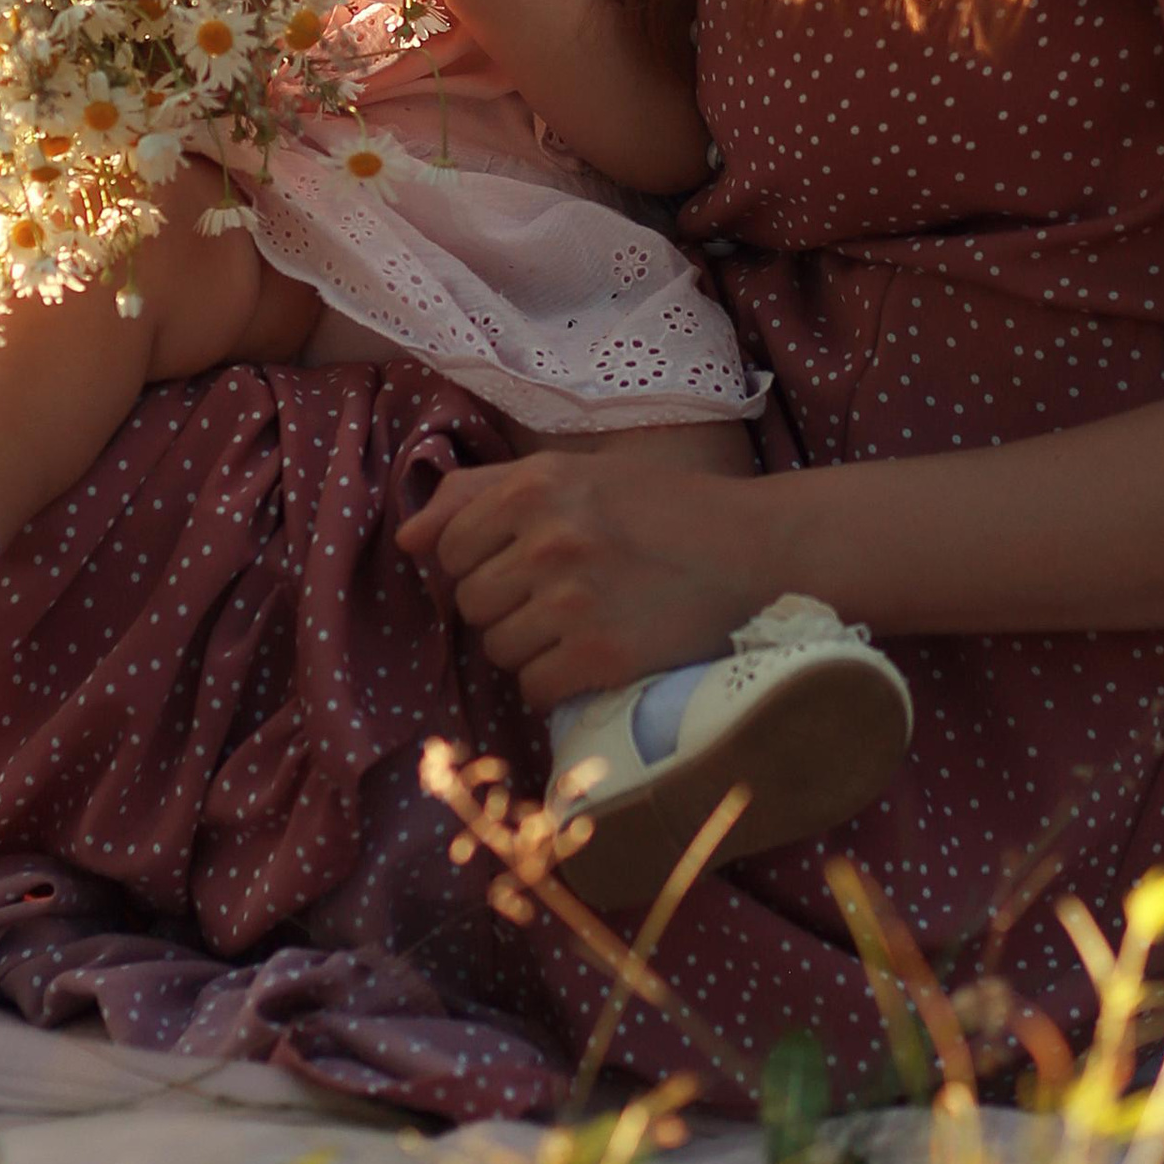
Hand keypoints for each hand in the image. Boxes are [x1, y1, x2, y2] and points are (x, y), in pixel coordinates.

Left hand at [397, 450, 764, 707]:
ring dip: (533, 647)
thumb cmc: (660, 511)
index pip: (451, 549)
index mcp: (535, 485)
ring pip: (499, 650)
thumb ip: (479, 494)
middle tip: (566, 594)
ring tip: (585, 622)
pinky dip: (557, 682)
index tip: (529, 563)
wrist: (757, 551)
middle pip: (472, 604)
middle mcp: (549, 538)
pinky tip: (597, 656)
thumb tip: (407, 539)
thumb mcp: (574, 476)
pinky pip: (534, 688)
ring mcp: (575, 599)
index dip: (484, 563)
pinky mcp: (602, 655)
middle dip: (507, 606)